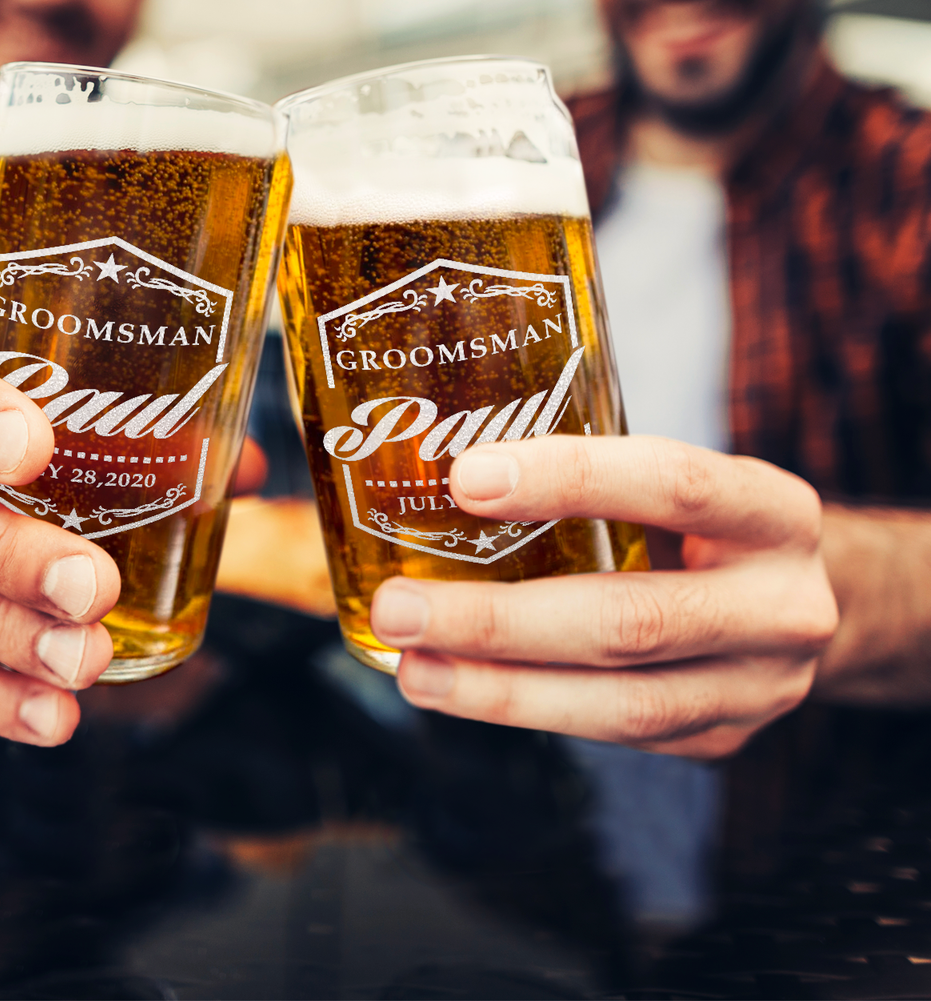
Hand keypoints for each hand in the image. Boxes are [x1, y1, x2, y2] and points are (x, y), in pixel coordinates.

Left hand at [370, 436, 837, 757]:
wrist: (794, 605)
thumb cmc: (703, 525)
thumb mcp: (678, 480)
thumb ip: (590, 472)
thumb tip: (434, 456)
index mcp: (772, 512)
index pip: (672, 484)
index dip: (568, 478)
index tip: (465, 478)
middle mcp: (781, 606)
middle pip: (630, 621)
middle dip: (500, 621)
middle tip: (400, 608)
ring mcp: (757, 688)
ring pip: (619, 704)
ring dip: (497, 690)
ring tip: (411, 667)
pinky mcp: (720, 739)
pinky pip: (613, 734)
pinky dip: (525, 710)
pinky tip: (457, 688)